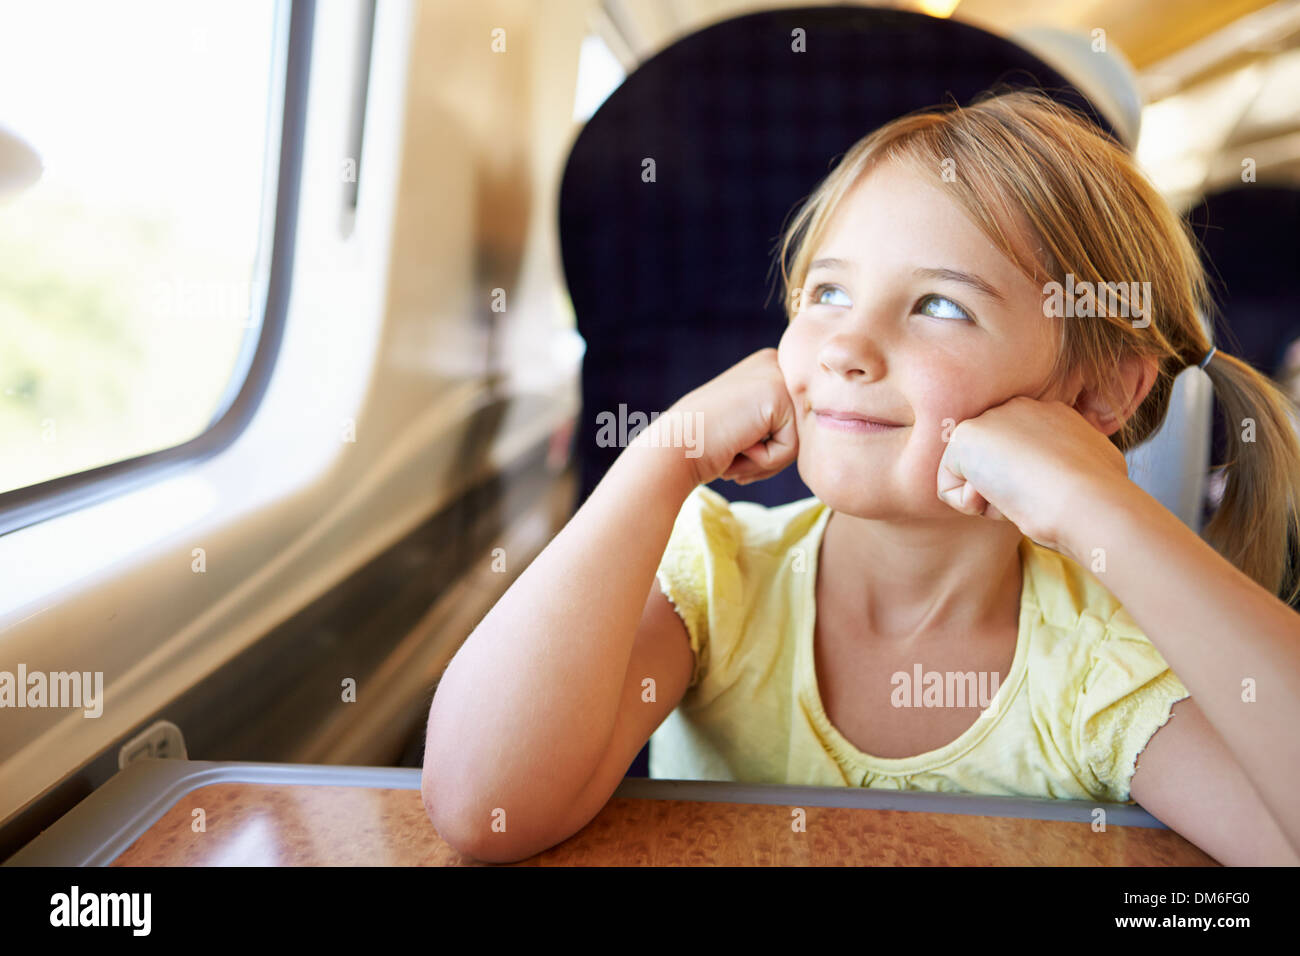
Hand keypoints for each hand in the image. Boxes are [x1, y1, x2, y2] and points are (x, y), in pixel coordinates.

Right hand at [652, 348, 798, 487]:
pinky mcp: (778, 395)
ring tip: (733, 449)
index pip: (792, 421)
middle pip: (799, 429)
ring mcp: (777, 375)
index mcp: (767, 366)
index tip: (732, 444)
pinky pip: (791, 447)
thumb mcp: (743, 422)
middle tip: (732, 451)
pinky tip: (737, 446)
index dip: (765, 446)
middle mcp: (774, 362)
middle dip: (768, 455)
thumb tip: (808, 436)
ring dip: (765, 460)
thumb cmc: (702, 445)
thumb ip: (772, 420)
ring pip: (798, 440)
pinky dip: (764, 460)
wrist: (672, 448)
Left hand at [935, 396, 1130, 556]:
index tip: (1053, 492)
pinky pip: (950, 489)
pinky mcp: (964, 438)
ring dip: (991, 499)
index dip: (1032, 483)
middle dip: (1006, 488)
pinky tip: (1000, 499)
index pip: (1021, 454)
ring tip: (1022, 497)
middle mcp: (1019, 407)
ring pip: (972, 476)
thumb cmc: (1101, 493)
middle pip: (994, 463)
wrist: (1086, 498)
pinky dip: (971, 507)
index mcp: (1053, 413)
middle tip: (1036, 496)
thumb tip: (1073, 469)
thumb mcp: (1096, 464)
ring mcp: (989, 418)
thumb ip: (1072, 460)